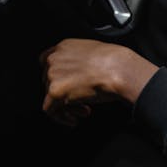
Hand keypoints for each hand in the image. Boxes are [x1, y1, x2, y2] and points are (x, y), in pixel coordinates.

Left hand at [41, 38, 157, 124]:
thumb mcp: (94, 53)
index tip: (66, 86)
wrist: (119, 69)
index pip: (47, 61)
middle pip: (48, 81)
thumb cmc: (115, 63)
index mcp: (64, 47)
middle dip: (65, 94)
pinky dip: (61, 117)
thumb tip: (79, 75)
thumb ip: (80, 61)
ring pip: (50, 97)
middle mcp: (54, 59)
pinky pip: (50, 110)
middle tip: (82, 102)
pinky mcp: (55, 91)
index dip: (56, 77)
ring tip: (84, 110)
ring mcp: (52, 74)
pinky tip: (74, 119)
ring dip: (67, 106)